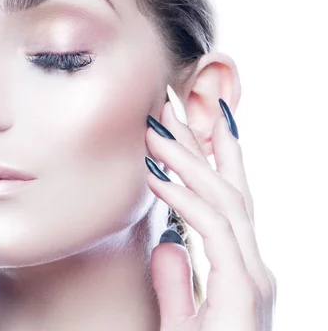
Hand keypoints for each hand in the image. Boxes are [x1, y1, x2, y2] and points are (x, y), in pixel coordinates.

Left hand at [145, 96, 275, 329]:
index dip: (212, 158)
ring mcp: (253, 281)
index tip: (191, 120)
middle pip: (231, 190)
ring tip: (155, 128)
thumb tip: (169, 246)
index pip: (228, 202)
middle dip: (203, 142)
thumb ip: (178, 285)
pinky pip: (214, 232)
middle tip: (174, 101)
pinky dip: (185, 198)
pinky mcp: (242, 295)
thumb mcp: (184, 322)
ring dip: (188, 159)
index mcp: (241, 272)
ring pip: (225, 202)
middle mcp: (254, 270)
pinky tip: (156, 175)